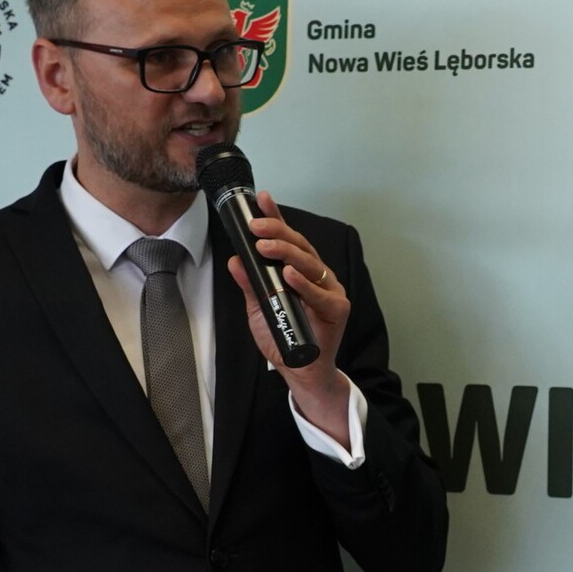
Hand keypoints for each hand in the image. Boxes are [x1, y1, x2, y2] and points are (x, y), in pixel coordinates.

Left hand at [228, 191, 352, 444]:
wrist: (301, 371)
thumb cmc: (285, 339)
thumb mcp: (259, 309)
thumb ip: (250, 285)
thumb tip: (235, 260)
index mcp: (301, 272)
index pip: (289, 239)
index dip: (277, 218)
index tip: (261, 200)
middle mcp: (319, 277)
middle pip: (300, 246)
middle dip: (277, 231)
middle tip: (255, 225)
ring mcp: (330, 292)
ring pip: (310, 264)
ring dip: (287, 253)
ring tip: (265, 246)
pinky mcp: (337, 310)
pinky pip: (319, 294)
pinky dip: (303, 284)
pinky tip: (288, 274)